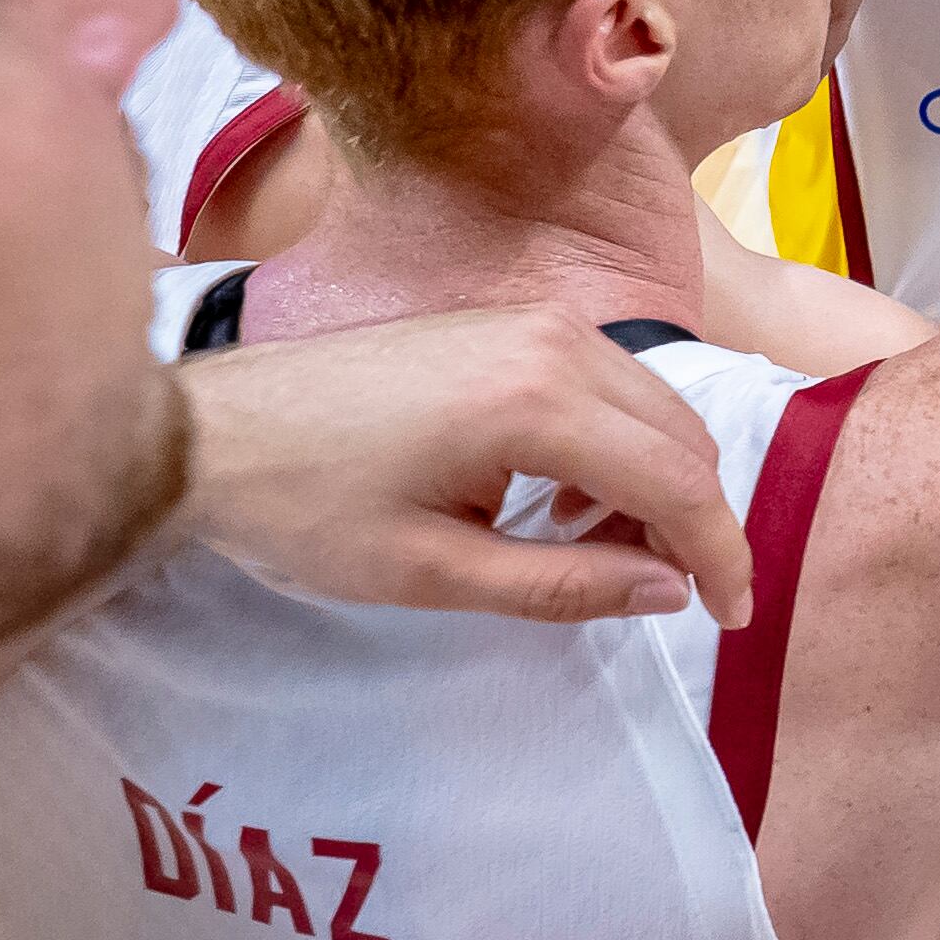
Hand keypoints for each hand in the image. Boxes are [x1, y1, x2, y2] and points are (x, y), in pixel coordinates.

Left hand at [172, 307, 749, 622]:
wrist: (209, 433)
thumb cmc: (305, 508)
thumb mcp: (430, 572)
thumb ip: (562, 585)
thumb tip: (668, 593)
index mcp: (536, 401)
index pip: (678, 481)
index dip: (719, 556)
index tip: (730, 619)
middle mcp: (553, 341)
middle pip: (683, 435)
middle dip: (692, 520)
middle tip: (660, 593)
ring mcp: (532, 321)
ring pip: (653, 405)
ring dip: (654, 481)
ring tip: (598, 549)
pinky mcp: (509, 321)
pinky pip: (608, 382)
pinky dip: (616, 444)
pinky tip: (561, 496)